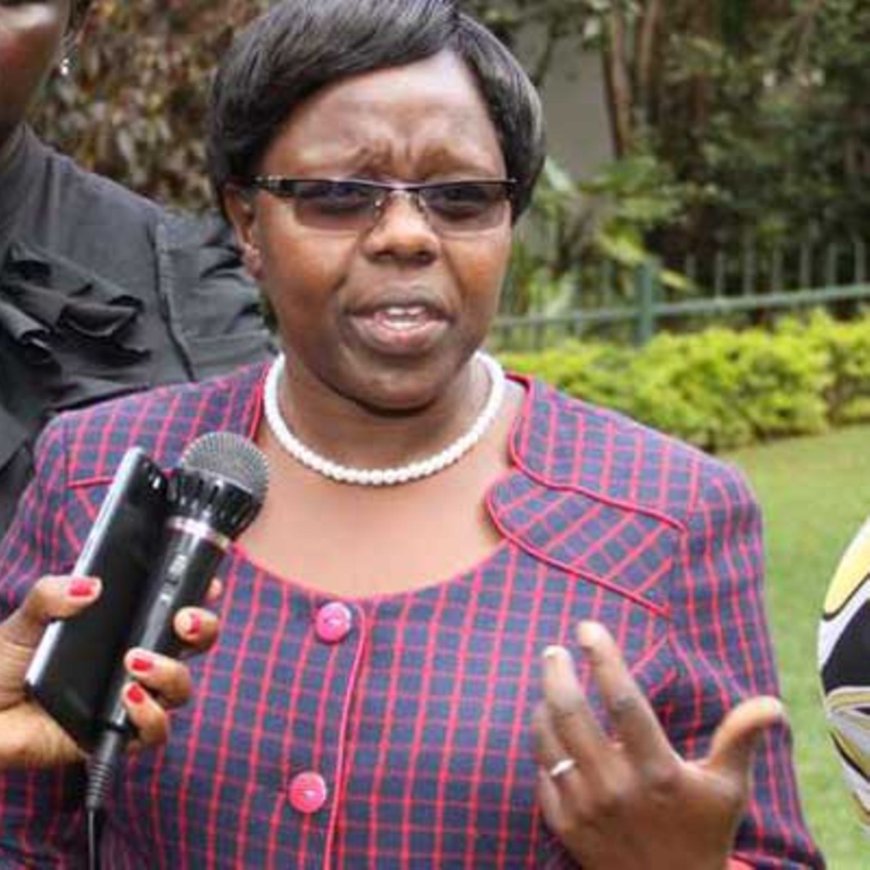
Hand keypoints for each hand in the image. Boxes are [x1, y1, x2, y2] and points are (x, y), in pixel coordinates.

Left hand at [0, 575, 219, 768]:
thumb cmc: (3, 665)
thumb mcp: (25, 620)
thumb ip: (52, 594)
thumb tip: (91, 585)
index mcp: (123, 628)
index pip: (172, 608)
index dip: (198, 595)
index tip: (207, 584)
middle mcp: (135, 661)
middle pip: (194, 645)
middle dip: (203, 629)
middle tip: (184, 622)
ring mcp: (130, 698)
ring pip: (181, 688)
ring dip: (171, 672)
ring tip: (135, 662)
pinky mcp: (116, 735)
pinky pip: (155, 731)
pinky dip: (151, 715)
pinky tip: (128, 698)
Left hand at [531, 621, 783, 869]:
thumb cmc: (703, 832)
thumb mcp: (728, 789)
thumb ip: (740, 740)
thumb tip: (771, 704)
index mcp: (658, 772)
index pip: (623, 700)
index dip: (603, 657)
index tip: (588, 627)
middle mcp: (616, 787)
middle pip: (572, 712)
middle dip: (557, 672)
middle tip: (554, 649)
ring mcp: (586, 807)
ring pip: (550, 738)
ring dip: (544, 702)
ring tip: (550, 679)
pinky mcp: (565, 825)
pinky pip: (542, 771)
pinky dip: (542, 741)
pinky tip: (547, 725)